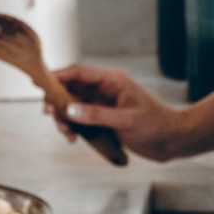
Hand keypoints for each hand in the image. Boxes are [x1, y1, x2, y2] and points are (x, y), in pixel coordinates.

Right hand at [44, 64, 181, 161]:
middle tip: (50, 114)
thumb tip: (71, 110)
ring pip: (73, 106)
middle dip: (57, 101)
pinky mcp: (103, 119)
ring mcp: (103, 105)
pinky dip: (74, 127)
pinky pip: (81, 120)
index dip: (58, 75)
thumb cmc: (157, 125)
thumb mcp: (126, 120)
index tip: (41, 82)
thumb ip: (97, 115)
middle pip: (71, 89)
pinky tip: (74, 138)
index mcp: (112, 80)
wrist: (173, 141)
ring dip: (65, 118)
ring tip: (67, 133)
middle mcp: (105, 90)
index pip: (79, 72)